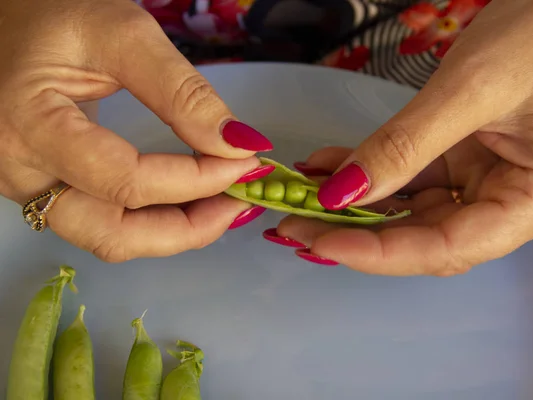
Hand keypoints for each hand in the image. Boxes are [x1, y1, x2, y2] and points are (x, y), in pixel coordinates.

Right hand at [0, 0, 272, 261]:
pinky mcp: (47, 187)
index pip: (126, 181)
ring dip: (174, 231)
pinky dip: (153, 219)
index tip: (245, 162)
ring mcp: (31, 187)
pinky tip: (189, 200)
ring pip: (110, 238)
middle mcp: (21, 174)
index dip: (196, 180)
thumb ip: (182, 92)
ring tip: (222, 204)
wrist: (6, 18)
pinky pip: (105, 221)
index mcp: (30, 128)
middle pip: (114, 235)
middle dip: (188, 228)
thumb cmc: (52, 13)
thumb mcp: (121, 34)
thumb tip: (239, 143)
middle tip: (239, 202)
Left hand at [271, 0, 532, 274]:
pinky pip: (409, 180)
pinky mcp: (465, 166)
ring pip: (409, 215)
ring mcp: (488, 187)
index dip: (378, 252)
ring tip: (302, 196)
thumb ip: (403, 146)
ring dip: (354, 205)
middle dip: (355, 233)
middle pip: (422, 239)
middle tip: (295, 223)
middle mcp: (514, 205)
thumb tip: (343, 192)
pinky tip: (329, 168)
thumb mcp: (469, 89)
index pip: (446, 247)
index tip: (322, 240)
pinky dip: (369, 174)